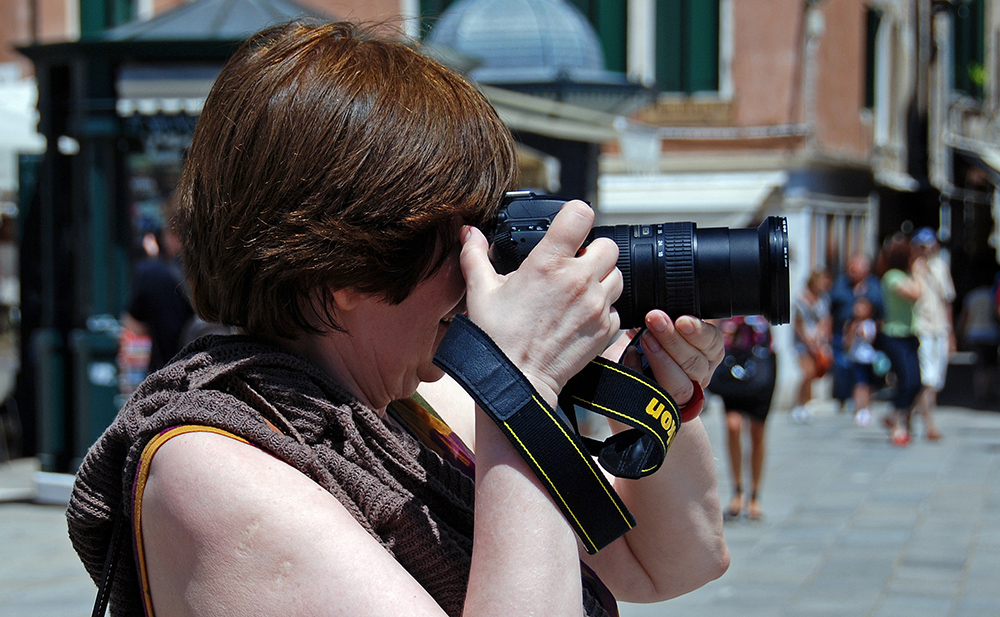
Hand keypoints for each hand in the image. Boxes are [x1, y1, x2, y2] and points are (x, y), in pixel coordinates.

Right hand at [461, 200, 622, 403]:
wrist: (516, 381)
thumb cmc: (497, 338)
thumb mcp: (480, 291)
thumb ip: (475, 255)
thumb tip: (468, 233)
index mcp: (548, 263)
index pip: (581, 214)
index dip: (576, 216)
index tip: (569, 226)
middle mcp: (578, 279)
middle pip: (608, 245)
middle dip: (593, 251)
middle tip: (574, 265)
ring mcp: (596, 304)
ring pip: (617, 275)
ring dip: (602, 279)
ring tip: (579, 292)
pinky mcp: (606, 328)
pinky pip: (617, 308)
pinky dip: (605, 310)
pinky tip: (581, 316)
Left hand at [606, 311, 723, 406]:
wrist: (627, 396)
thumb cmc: (638, 357)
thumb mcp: (649, 333)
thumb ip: (656, 321)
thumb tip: (649, 298)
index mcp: (704, 353)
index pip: (713, 342)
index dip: (699, 331)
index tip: (681, 319)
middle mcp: (698, 376)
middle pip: (696, 362)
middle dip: (674, 339)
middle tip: (654, 319)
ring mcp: (682, 398)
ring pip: (682, 385)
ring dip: (662, 359)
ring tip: (644, 339)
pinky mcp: (661, 412)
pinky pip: (656, 398)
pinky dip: (641, 375)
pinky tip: (631, 358)